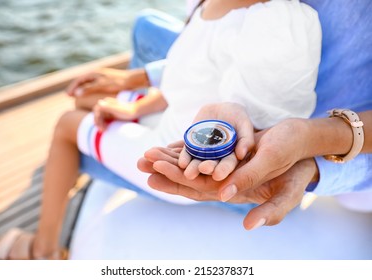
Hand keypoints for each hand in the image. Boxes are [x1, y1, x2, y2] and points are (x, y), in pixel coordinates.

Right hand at [66, 68, 129, 96]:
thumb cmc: (117, 83)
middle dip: (75, 88)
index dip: (72, 87)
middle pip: (82, 81)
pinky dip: (89, 89)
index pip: (79, 80)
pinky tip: (90, 96)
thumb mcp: (101, 86)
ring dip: (81, 89)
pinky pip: (94, 85)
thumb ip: (89, 89)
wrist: (131, 80)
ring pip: (88, 83)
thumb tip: (76, 93)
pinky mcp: (107, 81)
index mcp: (94, 73)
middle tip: (69, 96)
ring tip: (77, 96)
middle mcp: (96, 73)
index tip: (68, 95)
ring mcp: (102, 76)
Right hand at [93, 97, 137, 130]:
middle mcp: (107, 104)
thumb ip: (108, 107)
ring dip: (101, 124)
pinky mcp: (112, 114)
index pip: (96, 110)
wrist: (136, 111)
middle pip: (98, 114)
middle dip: (98, 122)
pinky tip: (106, 128)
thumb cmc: (127, 111)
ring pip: (101, 117)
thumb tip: (99, 102)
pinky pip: (105, 119)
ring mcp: (109, 109)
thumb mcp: (117, 109)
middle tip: (102, 130)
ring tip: (104, 130)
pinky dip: (104, 124)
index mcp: (107, 102)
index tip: (100, 126)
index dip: (96, 118)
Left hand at [138, 143, 317, 229]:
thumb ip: (269, 210)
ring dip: (169, 159)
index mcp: (235, 193)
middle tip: (140, 161)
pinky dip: (185, 149)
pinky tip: (169, 145)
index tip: (154, 175)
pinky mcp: (226, 155)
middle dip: (164, 170)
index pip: (199, 191)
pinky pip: (201, 153)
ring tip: (147, 153)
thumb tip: (247, 225)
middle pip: (189, 179)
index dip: (177, 184)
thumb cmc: (298, 173)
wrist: (303, 153)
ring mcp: (224, 169)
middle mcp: (225, 183)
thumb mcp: (288, 192)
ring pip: (192, 165)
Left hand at [179, 103, 254, 180]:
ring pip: (197, 162)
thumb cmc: (237, 116)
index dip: (223, 170)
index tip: (218, 175)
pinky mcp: (192, 147)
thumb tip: (242, 154)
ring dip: (193, 168)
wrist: (220, 109)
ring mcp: (204, 153)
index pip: (228, 165)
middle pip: (212, 166)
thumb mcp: (244, 124)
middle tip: (202, 170)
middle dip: (207, 168)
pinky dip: (184, 158)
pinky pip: (187, 153)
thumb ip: (246, 138)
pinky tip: (181, 162)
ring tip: (188, 173)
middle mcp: (217, 158)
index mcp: (232, 156)